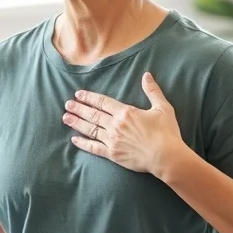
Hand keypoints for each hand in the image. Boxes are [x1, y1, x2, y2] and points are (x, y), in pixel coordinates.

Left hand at [62, 72, 188, 176]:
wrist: (166, 156)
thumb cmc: (166, 132)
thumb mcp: (162, 108)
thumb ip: (153, 91)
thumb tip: (147, 75)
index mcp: (125, 112)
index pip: (102, 102)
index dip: (89, 97)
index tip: (78, 94)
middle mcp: (115, 125)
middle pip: (93, 114)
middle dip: (78, 108)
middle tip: (67, 104)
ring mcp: (112, 140)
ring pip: (90, 129)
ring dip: (77, 123)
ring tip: (66, 118)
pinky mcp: (112, 154)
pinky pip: (93, 147)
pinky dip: (83, 143)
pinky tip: (74, 140)